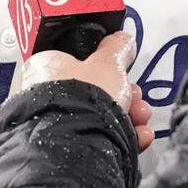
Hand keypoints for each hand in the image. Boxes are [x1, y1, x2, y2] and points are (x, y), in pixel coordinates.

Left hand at [22, 32, 153, 151]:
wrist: (81, 144)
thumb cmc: (83, 97)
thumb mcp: (108, 61)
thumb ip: (117, 47)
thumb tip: (122, 40)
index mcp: (47, 68)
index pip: (79, 60)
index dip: (106, 64)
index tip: (123, 68)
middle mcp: (48, 97)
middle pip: (97, 89)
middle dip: (126, 92)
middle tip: (135, 95)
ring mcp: (60, 125)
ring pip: (104, 115)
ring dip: (131, 114)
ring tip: (140, 117)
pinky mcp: (74, 148)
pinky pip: (104, 138)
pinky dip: (127, 135)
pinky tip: (139, 134)